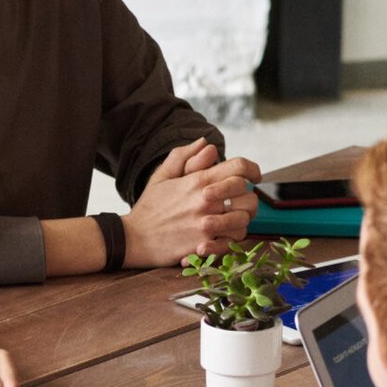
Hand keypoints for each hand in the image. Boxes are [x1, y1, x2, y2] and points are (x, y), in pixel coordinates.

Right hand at [125, 139, 262, 266]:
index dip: (252, 169)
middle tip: (238, 201)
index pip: (239, 167)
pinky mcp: (205, 243)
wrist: (133, 238)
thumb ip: (184, 157)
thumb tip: (206, 143)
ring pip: (245, 219)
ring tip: (230, 219)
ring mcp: (207, 223)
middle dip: (247, 197)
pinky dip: (231, 238)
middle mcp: (206, 200)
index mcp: (198, 181)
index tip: (253, 176)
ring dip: (241, 218)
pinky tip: (222, 235)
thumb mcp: (161, 176)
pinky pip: (233, 241)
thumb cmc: (149, 207)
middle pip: (248, 194)